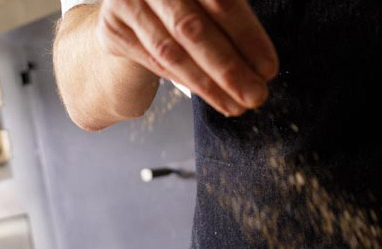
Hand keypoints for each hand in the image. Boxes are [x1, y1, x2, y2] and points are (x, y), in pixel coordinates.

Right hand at [95, 0, 278, 115]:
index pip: (220, 1)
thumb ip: (232, 18)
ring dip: (209, 84)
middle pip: (192, 27)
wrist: (131, 14)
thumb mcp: (208, 3)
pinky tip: (214, 97)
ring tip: (238, 104)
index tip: (268, 69)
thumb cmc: (182, 7)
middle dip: (229, 68)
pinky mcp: (113, 27)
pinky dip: (187, 82)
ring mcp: (126, 0)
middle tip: (255, 95)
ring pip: (171, 50)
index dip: (246, 36)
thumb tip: (261, 67)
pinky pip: (155, 61)